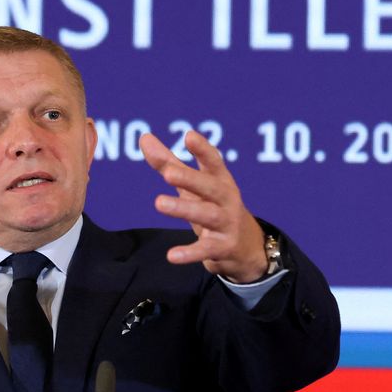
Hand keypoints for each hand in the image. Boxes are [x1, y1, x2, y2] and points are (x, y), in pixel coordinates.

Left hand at [139, 130, 266, 282]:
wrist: (246, 246)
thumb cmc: (214, 206)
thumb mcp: (194, 186)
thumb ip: (169, 162)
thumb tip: (144, 137)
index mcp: (220, 180)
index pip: (213, 162)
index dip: (203, 149)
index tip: (189, 136)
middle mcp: (227, 199)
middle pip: (210, 187)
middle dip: (190, 179)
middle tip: (168, 173)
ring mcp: (227, 223)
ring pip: (207, 215)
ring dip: (184, 209)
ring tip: (159, 203)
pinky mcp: (224, 247)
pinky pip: (206, 250)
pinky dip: (190, 253)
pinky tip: (172, 256)